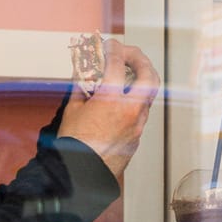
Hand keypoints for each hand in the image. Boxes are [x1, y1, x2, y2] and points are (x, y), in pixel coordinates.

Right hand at [58, 38, 159, 180]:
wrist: (81, 177)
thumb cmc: (73, 146)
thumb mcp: (72, 109)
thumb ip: (82, 86)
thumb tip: (85, 71)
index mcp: (112, 100)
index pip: (118, 64)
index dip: (113, 49)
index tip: (108, 44)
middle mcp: (131, 111)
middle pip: (149, 76)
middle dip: (140, 59)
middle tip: (128, 53)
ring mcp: (137, 125)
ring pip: (149, 95)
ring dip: (140, 79)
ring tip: (124, 73)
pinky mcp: (137, 136)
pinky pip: (141, 111)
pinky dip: (134, 98)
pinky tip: (120, 97)